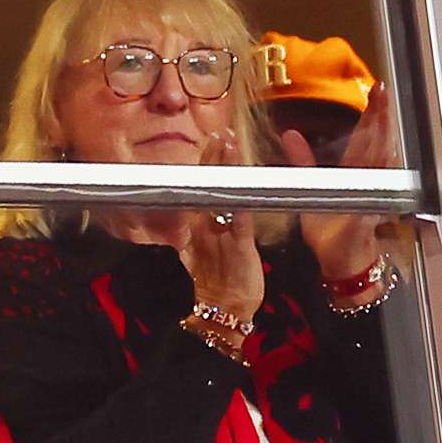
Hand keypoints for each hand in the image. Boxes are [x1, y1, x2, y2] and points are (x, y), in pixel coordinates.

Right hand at [180, 132, 263, 320]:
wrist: (224, 309)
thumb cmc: (220, 280)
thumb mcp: (206, 249)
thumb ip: (203, 227)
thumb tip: (196, 211)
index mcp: (199, 224)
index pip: (202, 185)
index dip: (209, 161)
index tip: (215, 138)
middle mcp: (205, 225)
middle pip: (208, 184)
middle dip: (215, 157)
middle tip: (221, 133)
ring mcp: (219, 235)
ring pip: (222, 195)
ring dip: (227, 170)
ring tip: (229, 146)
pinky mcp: (238, 247)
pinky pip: (240, 220)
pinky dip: (242, 201)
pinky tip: (245, 185)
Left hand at [282, 82, 392, 291]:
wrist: (340, 262)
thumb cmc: (330, 233)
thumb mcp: (311, 189)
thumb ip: (303, 161)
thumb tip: (290, 134)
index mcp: (353, 173)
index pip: (364, 136)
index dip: (370, 113)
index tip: (375, 90)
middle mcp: (366, 181)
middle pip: (376, 142)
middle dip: (380, 117)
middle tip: (382, 93)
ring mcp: (370, 196)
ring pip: (379, 161)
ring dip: (382, 138)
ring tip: (383, 116)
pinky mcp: (367, 213)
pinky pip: (375, 191)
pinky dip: (380, 175)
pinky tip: (384, 156)